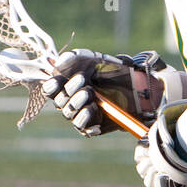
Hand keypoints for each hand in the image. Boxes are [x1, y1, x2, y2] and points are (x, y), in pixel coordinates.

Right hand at [43, 49, 168, 135]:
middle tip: (84, 80)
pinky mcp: (92, 125)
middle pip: (59, 101)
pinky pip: (82, 127)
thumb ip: (75, 59)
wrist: (136, 88)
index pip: (50, 89)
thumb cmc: (113, 72)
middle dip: (69, 90)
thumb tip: (58, 62)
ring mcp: (81, 114)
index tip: (59, 78)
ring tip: (90, 94)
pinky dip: (85, 119)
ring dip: (77, 103)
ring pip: (69, 114)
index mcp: (67, 86)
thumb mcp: (95, 60)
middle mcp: (71, 102)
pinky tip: (93, 109)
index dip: (52, 85)